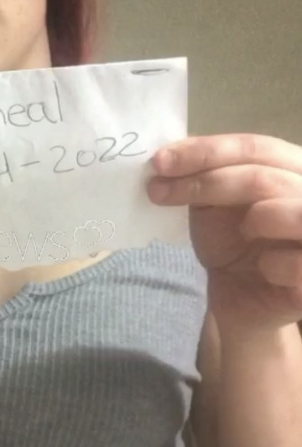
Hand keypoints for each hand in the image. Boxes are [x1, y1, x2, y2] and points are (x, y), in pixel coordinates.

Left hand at [148, 133, 301, 329]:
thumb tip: (170, 153)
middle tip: (158, 189)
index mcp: (297, 167)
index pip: (258, 148)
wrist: (245, 298)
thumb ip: (206, 173)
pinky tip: (263, 269)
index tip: (160, 161)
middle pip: (265, 176)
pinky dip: (272, 264)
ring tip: (244, 233)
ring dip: (256, 219)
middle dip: (208, 182)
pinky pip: (298, 262)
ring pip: (294, 212)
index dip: (207, 151)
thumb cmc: (235, 244)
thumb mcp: (215, 202)